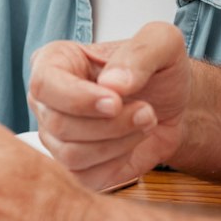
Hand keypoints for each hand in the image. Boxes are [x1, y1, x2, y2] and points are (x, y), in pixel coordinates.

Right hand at [28, 22, 190, 189]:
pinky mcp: (74, 168)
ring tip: (145, 121)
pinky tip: (133, 141)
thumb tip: (112, 83)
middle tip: (146, 110)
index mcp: (56, 61)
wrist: (175, 106)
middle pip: (59, 124)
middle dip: (112, 123)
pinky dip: (118, 162)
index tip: (115, 102)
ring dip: (119, 141)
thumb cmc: (161, 71)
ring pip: (71, 155)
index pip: (44, 83)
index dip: (79, 98)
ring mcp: (56, 137)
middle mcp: (48, 100)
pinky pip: (86, 177)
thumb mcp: (163, 43)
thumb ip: (140, 54)